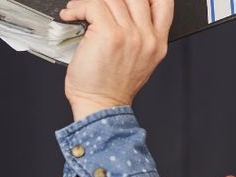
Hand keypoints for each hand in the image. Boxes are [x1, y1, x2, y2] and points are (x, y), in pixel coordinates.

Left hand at [60, 0, 174, 119]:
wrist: (101, 106)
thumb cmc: (112, 86)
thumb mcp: (139, 61)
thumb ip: (140, 36)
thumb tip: (122, 10)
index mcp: (157, 43)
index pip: (164, 3)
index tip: (126, 0)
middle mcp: (147, 37)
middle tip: (98, 4)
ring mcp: (130, 35)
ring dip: (90, 1)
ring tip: (78, 9)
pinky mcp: (109, 35)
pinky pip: (93, 6)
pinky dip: (78, 7)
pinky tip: (71, 14)